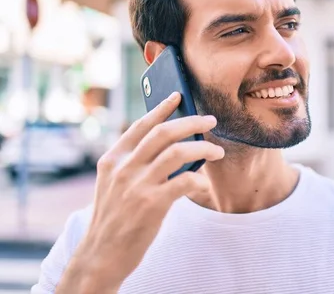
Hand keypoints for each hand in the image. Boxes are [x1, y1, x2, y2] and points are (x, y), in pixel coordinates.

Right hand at [57, 92, 223, 292]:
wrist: (99, 255)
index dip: (160, 108)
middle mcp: (124, 168)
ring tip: (217, 151)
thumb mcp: (113, 185)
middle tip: (210, 120)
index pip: (141, 126)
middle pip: (164, 133)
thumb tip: (173, 147)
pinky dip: (199, 179)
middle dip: (192, 122)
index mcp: (113, 160)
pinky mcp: (152, 204)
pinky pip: (185, 181)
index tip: (177, 95)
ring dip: (204, 148)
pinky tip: (203, 183)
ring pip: (179, 152)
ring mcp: (138, 185)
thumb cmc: (113, 219)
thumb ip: (134, 164)